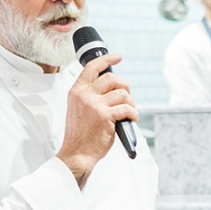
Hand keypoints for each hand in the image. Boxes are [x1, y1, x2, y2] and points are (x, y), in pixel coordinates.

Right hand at [57, 53, 137, 187]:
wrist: (77, 153)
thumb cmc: (80, 134)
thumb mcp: (78, 109)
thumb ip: (90, 95)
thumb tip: (111, 87)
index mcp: (77, 92)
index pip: (92, 67)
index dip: (107, 60)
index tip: (117, 56)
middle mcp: (84, 95)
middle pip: (111, 78)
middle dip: (124, 86)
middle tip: (127, 97)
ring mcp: (94, 105)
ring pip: (122, 93)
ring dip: (130, 102)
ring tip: (128, 112)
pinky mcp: (105, 116)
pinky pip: (127, 108)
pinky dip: (133, 114)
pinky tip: (131, 119)